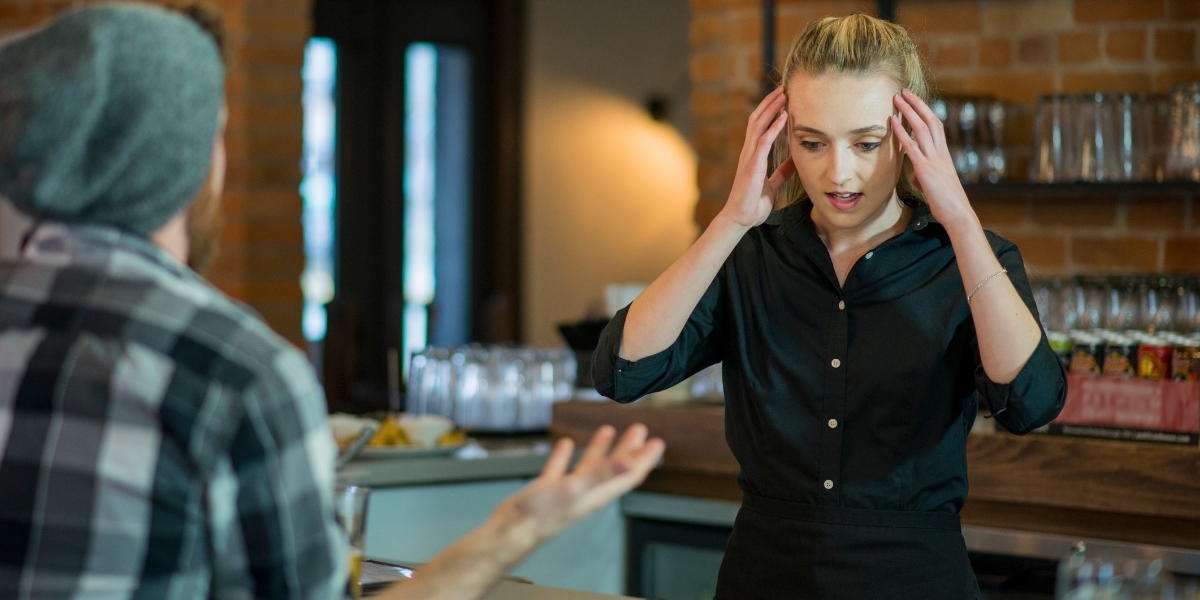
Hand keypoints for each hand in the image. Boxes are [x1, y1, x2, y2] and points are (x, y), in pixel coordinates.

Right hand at [494, 424, 664, 542]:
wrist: (511, 531)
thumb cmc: (542, 516)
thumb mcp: (575, 488)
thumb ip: (603, 474)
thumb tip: (629, 461)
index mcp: (598, 493)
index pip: (630, 475)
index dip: (645, 459)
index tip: (657, 443)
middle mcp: (587, 492)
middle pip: (615, 468)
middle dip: (629, 449)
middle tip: (639, 431)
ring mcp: (568, 491)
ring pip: (590, 467)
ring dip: (601, 449)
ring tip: (608, 431)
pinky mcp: (549, 490)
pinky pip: (561, 469)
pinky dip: (565, 456)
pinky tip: (566, 445)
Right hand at [719, 87, 795, 228]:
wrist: (741, 218)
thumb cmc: (753, 203)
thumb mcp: (772, 184)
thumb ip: (782, 171)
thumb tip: (794, 161)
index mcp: (753, 155)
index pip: (759, 126)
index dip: (769, 110)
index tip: (782, 98)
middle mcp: (748, 152)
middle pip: (757, 119)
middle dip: (770, 102)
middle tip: (783, 88)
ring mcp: (749, 157)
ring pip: (758, 124)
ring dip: (772, 108)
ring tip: (784, 95)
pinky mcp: (752, 165)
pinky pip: (764, 141)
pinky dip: (774, 127)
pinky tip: (784, 117)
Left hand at [890, 90, 976, 227]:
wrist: (958, 213)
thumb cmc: (946, 202)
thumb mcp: (933, 185)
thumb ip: (923, 176)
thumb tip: (914, 174)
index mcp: (944, 155)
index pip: (936, 126)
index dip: (926, 111)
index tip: (915, 101)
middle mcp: (941, 153)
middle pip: (930, 120)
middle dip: (917, 104)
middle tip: (904, 91)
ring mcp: (934, 160)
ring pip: (922, 129)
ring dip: (909, 112)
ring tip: (897, 99)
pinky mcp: (926, 169)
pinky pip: (912, 147)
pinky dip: (902, 132)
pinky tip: (894, 122)